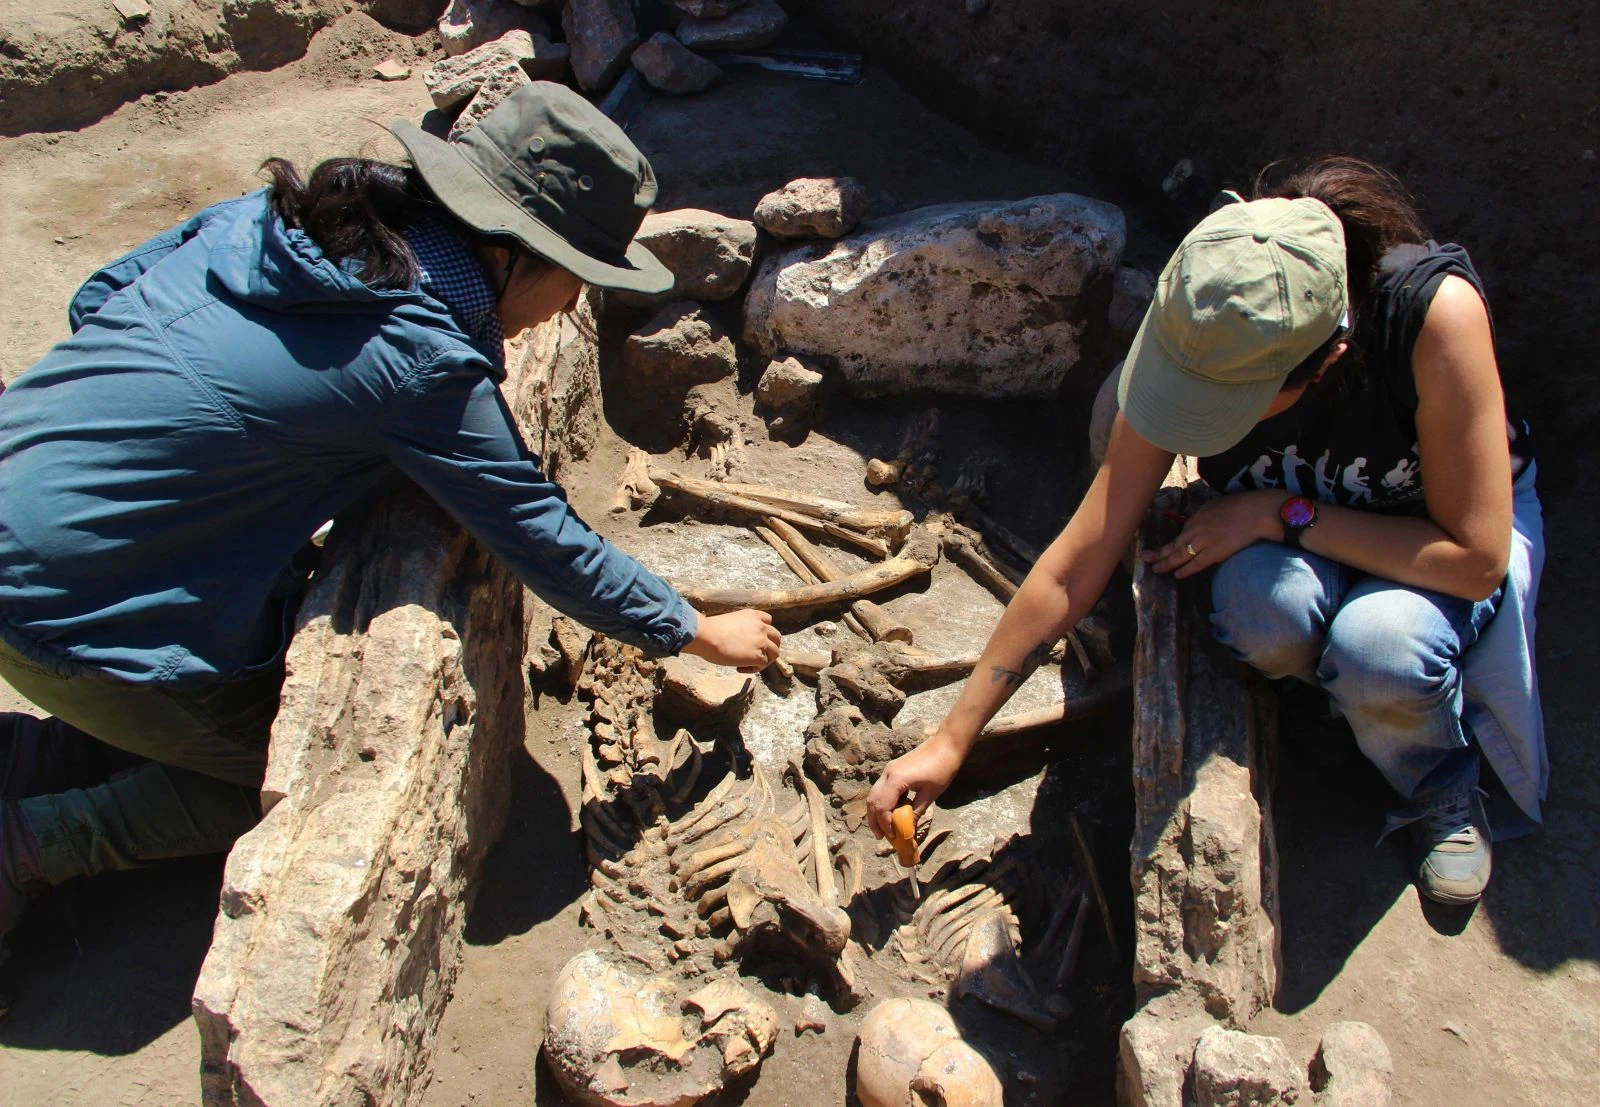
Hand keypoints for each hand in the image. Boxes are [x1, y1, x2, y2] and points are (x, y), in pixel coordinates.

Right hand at [682, 609, 779, 671]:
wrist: (707, 636)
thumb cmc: (710, 630)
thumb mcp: (731, 621)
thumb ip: (742, 628)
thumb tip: (740, 641)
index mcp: (753, 615)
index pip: (768, 621)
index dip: (764, 632)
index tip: (755, 639)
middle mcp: (761, 626)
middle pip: (776, 637)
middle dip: (769, 646)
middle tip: (755, 654)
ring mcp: (762, 641)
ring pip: (775, 652)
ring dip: (764, 659)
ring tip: (748, 663)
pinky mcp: (758, 656)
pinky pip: (762, 665)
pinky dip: (753, 669)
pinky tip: (738, 668)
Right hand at [866, 730, 966, 838]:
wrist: (946, 744)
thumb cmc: (942, 768)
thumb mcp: (931, 794)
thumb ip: (916, 812)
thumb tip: (908, 830)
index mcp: (896, 780)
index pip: (883, 807)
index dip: (885, 824)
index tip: (893, 837)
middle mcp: (888, 774)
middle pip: (873, 801)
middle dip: (875, 820)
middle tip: (881, 837)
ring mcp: (889, 770)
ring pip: (874, 794)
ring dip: (876, 812)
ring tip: (883, 828)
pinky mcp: (893, 769)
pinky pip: (881, 789)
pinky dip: (882, 802)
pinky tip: (890, 813)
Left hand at [1143, 490, 1282, 577]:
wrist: (1256, 513)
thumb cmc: (1240, 506)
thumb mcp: (1216, 506)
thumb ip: (1204, 516)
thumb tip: (1197, 524)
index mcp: (1195, 518)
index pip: (1180, 533)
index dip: (1171, 542)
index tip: (1162, 547)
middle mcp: (1195, 531)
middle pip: (1173, 545)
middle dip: (1158, 553)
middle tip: (1144, 558)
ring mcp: (1203, 543)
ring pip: (1180, 556)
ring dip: (1166, 564)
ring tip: (1155, 569)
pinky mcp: (1214, 554)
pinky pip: (1196, 564)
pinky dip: (1185, 570)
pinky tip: (1177, 575)